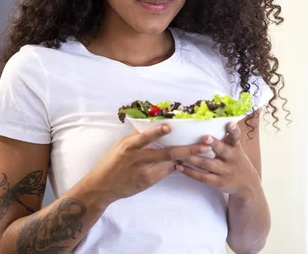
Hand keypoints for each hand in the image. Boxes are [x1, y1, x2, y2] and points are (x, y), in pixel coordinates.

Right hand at [84, 125, 211, 203]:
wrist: (102, 187)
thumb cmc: (112, 161)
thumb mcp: (121, 145)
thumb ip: (137, 135)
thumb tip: (153, 121)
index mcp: (129, 146)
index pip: (145, 137)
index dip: (158, 132)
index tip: (171, 126)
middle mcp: (138, 159)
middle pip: (167, 153)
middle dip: (188, 149)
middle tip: (205, 144)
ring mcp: (145, 172)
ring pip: (170, 163)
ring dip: (188, 157)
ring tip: (203, 151)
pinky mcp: (148, 181)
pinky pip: (166, 171)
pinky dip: (177, 165)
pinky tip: (188, 161)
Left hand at [179, 122, 260, 201]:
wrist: (247, 184)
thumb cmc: (236, 160)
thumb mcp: (236, 149)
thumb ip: (226, 138)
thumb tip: (211, 121)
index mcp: (235, 148)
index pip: (236, 137)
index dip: (233, 130)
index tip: (230, 123)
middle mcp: (231, 158)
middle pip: (222, 150)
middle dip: (214, 143)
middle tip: (205, 137)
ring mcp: (225, 171)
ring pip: (207, 164)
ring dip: (193, 158)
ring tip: (181, 153)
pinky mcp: (218, 182)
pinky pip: (202, 177)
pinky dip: (190, 172)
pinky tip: (179, 166)